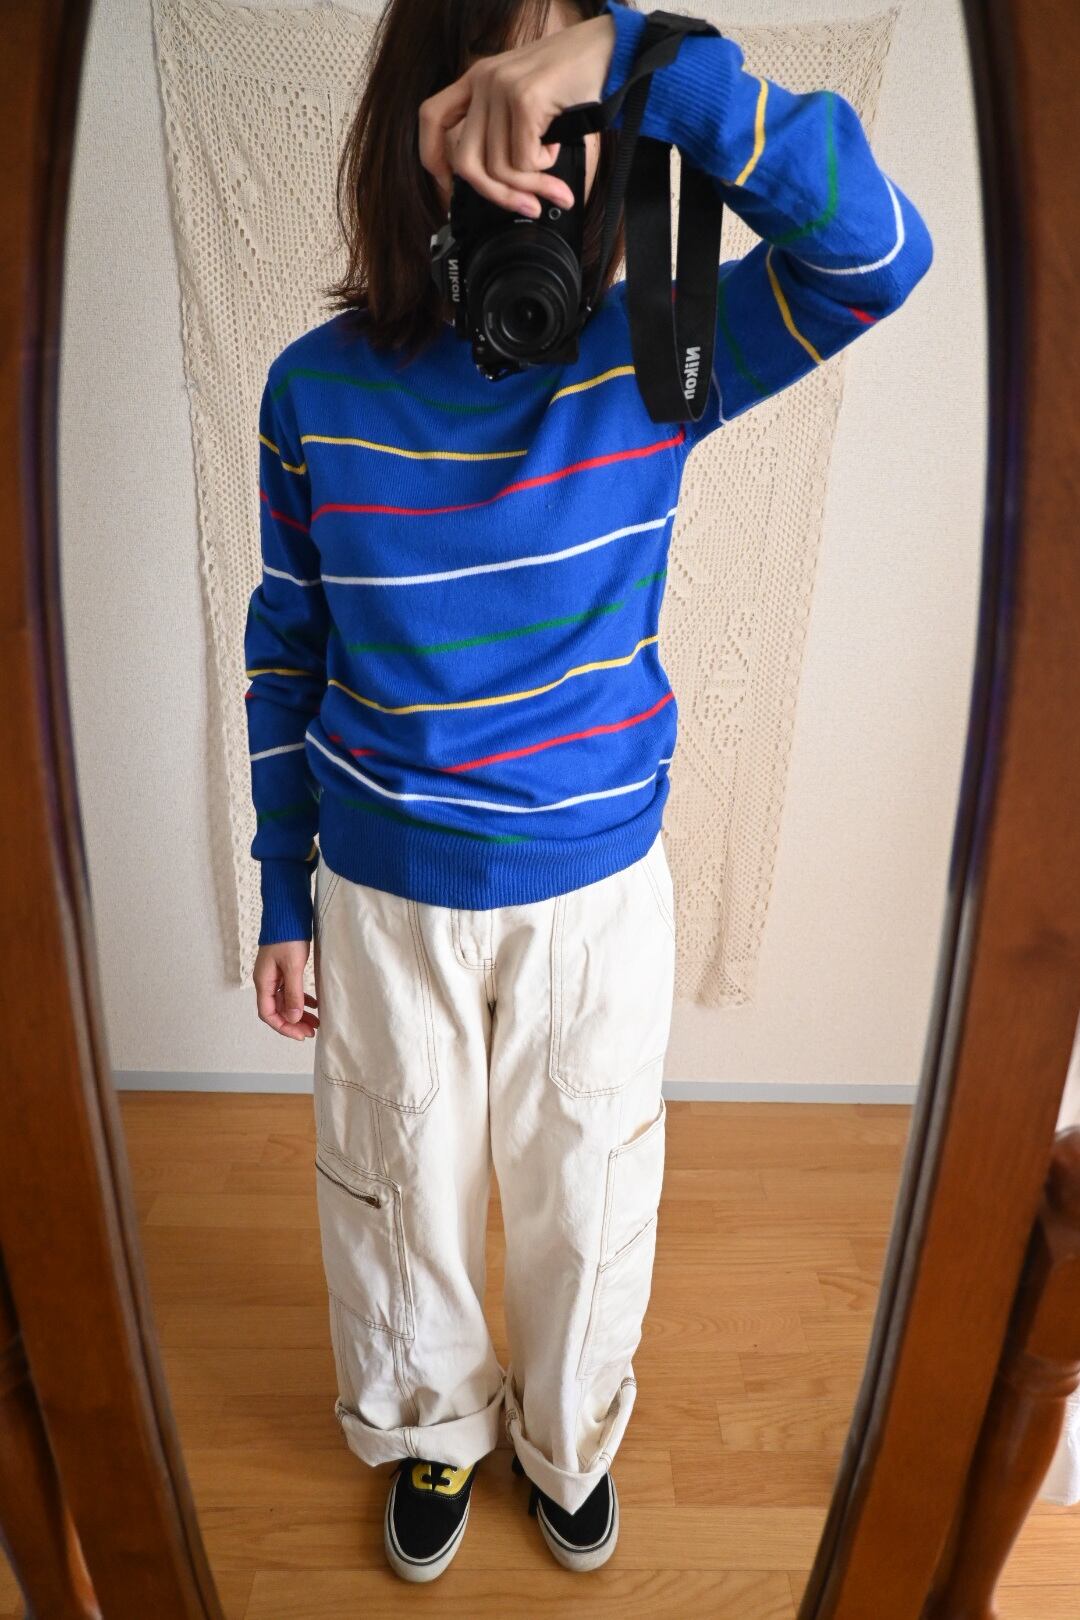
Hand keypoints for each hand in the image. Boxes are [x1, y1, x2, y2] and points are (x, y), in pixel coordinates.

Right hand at [254, 940, 318, 1039]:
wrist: (287, 913)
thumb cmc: (287, 936)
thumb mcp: (293, 966)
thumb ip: (293, 992)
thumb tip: (293, 1018)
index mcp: (263, 982)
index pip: (268, 1014)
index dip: (284, 1027)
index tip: (301, 1034)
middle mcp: (266, 981)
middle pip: (277, 1010)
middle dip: (293, 1023)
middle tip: (311, 1032)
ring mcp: (274, 976)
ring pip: (286, 1002)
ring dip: (299, 1013)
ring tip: (316, 1022)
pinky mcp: (283, 969)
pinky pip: (290, 991)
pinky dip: (301, 999)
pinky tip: (314, 1005)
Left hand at [418, 13, 615, 217]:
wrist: (612, 52)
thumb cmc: (575, 82)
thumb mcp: (528, 105)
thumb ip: (505, 133)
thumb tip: (499, 185)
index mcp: (478, 80)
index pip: (432, 118)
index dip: (433, 158)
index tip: (449, 185)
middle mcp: (483, 80)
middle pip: (466, 161)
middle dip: (497, 195)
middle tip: (526, 207)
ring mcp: (501, 87)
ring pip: (499, 167)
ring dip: (531, 186)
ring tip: (553, 183)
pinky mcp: (524, 98)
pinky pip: (524, 159)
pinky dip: (544, 167)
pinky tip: (557, 148)